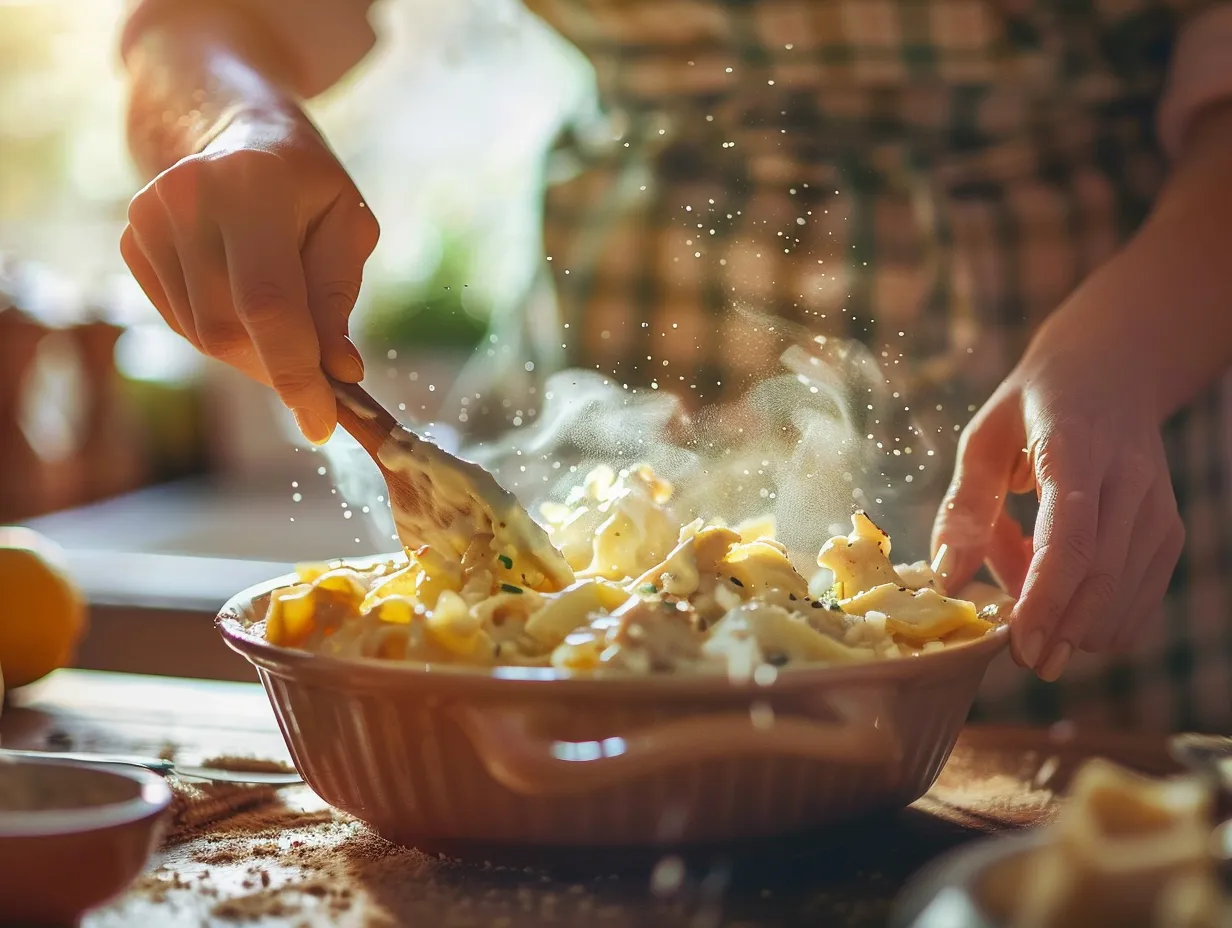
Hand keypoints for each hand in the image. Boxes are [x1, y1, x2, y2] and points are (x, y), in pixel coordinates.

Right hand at [120, 109, 378, 442]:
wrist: (233, 127)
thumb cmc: (306, 185)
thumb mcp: (347, 228)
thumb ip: (337, 300)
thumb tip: (339, 373)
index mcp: (253, 187)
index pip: (270, 306)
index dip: (296, 374)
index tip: (322, 424)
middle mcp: (188, 199)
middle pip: (230, 329)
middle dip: (279, 369)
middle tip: (316, 382)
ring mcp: (148, 219)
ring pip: (203, 336)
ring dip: (253, 354)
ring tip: (285, 327)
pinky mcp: (131, 242)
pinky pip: (181, 323)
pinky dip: (223, 334)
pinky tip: (244, 301)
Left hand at [930, 297, 1184, 681]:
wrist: (1113, 370)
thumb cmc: (1033, 406)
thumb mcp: (983, 438)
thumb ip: (964, 507)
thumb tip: (945, 579)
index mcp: (1076, 448)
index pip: (1072, 536)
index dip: (1047, 597)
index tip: (1020, 644)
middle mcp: (1130, 479)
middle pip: (1102, 576)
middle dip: (1060, 630)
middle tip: (1024, 661)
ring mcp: (1157, 508)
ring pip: (1125, 594)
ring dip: (1076, 622)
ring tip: (1033, 606)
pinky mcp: (1168, 531)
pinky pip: (1140, 596)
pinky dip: (1100, 616)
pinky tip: (1063, 602)